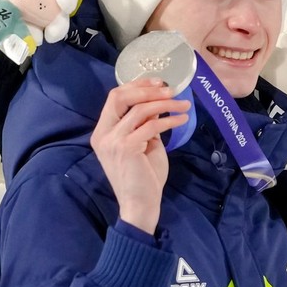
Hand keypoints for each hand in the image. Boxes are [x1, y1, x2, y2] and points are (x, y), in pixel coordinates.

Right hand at [90, 79, 190, 234]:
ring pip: (139, 110)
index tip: (159, 82)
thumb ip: (145, 123)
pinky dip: (169, 120)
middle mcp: (103, 134)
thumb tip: (159, 102)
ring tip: (184, 105)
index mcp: (102, 131)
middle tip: (171, 90)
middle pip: (120, 97)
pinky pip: (151, 126)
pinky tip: (182, 120)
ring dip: (165, 104)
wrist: (140, 204)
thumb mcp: (144, 143)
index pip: (115, 97)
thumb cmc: (143, 176)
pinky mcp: (126, 148)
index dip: (137, 85)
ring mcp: (112, 141)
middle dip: (148, 89)